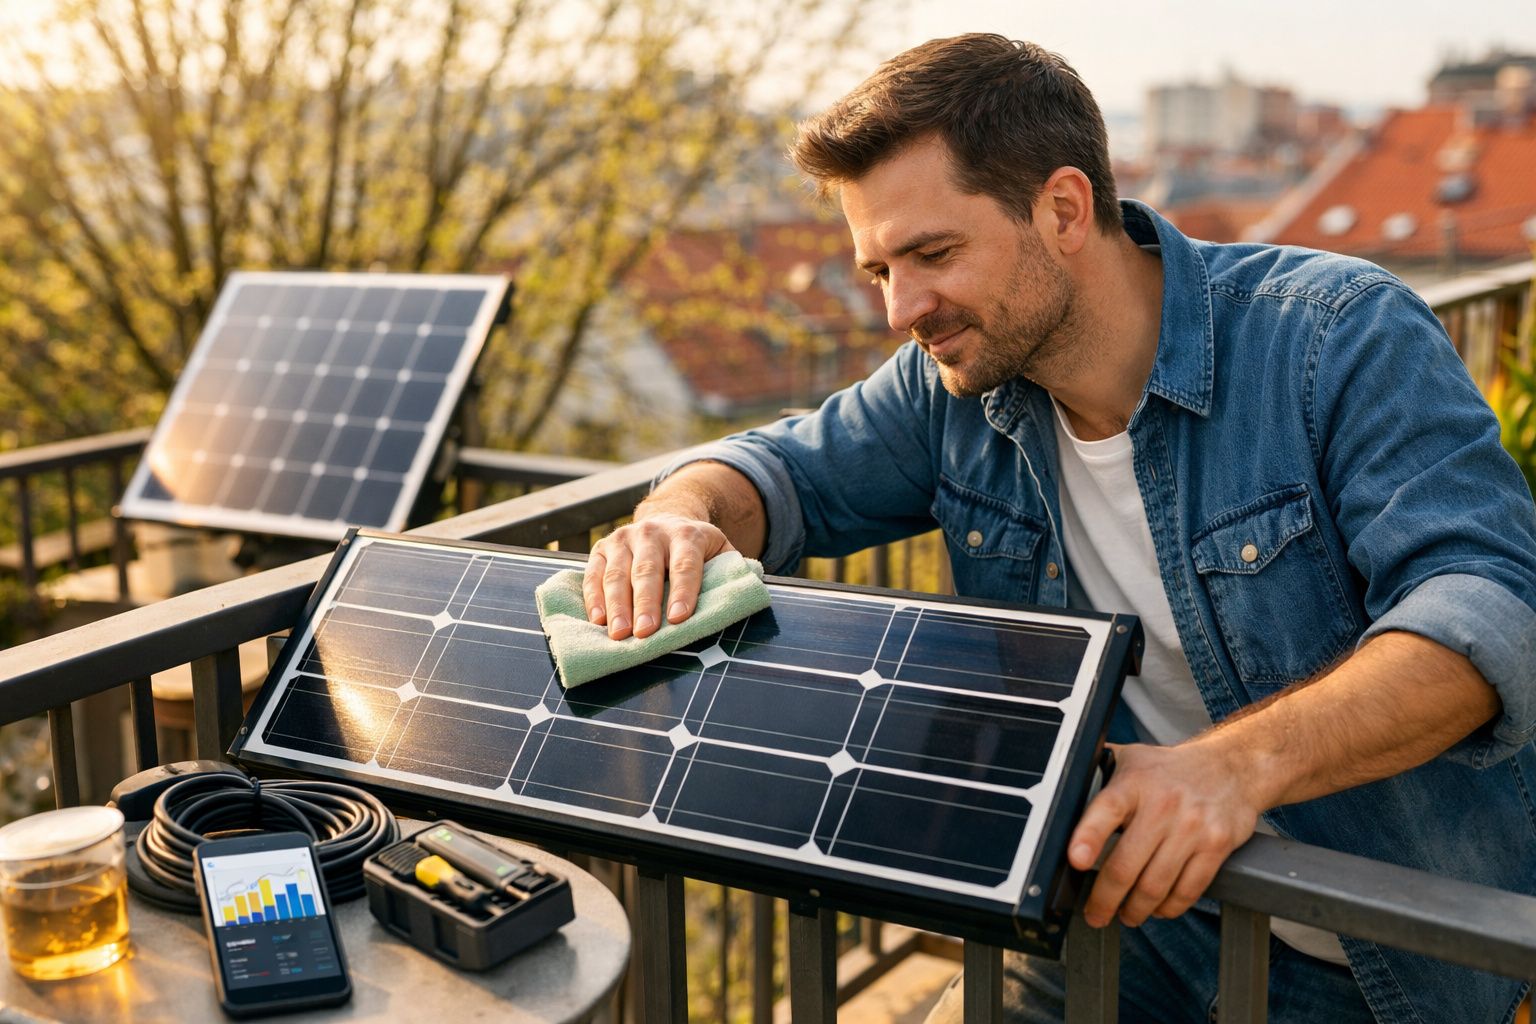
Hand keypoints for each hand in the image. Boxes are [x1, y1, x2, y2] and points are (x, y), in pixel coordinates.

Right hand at [584, 514, 733, 639]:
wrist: (667, 521)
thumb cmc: (695, 551)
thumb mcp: (719, 553)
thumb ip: (729, 573)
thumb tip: (739, 599)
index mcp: (686, 534)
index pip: (685, 565)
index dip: (683, 591)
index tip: (679, 618)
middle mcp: (652, 532)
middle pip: (647, 570)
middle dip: (646, 603)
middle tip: (644, 632)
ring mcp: (624, 538)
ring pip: (617, 573)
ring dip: (617, 606)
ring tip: (619, 634)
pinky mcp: (601, 548)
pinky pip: (594, 574)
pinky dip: (594, 598)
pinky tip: (598, 620)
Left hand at [1067, 740, 1261, 927]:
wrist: (1231, 767)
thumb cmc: (1168, 770)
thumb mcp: (1131, 760)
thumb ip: (1098, 776)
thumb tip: (1060, 794)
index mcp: (1134, 782)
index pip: (1107, 809)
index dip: (1088, 836)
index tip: (1076, 860)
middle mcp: (1163, 804)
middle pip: (1127, 864)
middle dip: (1105, 898)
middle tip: (1095, 914)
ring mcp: (1192, 826)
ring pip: (1155, 884)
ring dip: (1136, 909)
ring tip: (1127, 915)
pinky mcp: (1216, 845)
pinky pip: (1189, 889)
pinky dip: (1169, 907)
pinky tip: (1158, 908)